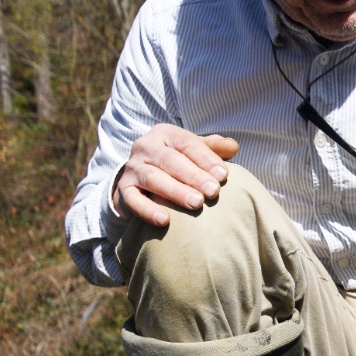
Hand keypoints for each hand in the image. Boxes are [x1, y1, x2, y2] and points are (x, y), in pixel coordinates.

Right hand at [113, 125, 238, 226]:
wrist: (140, 180)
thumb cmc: (178, 164)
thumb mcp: (194, 151)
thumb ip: (213, 148)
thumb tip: (233, 146)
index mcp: (166, 134)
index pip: (188, 143)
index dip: (206, 158)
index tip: (223, 176)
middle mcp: (145, 147)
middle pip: (171, 160)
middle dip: (194, 176)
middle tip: (214, 192)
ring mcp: (132, 168)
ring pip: (153, 178)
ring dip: (175, 191)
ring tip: (196, 203)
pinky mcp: (123, 190)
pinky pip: (133, 200)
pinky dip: (148, 210)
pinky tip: (165, 220)